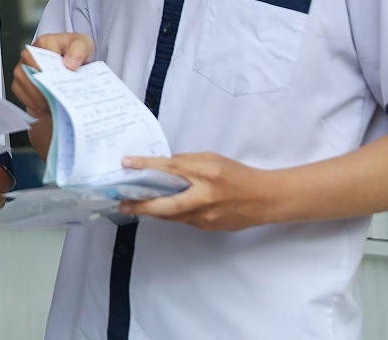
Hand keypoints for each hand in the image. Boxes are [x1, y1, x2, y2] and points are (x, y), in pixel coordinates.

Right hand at [9, 33, 94, 118]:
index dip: (47, 75)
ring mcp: (23, 66)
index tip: (58, 86)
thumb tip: (69, 64)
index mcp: (44, 42)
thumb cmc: (76, 50)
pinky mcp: (21, 79)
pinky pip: (19, 92)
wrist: (75, 56)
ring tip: (50, 108)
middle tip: (55, 102)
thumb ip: (78, 51)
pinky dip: (30, 103)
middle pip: (28, 73)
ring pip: (21, 83)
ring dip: (35, 99)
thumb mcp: (84, 45)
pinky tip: (44, 110)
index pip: (40, 59)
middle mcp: (29, 54)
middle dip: (41, 90)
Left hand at [118, 153, 280, 231]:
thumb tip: (163, 166)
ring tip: (134, 205)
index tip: (126, 163)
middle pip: (166, 205)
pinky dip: (171, 214)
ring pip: (172, 216)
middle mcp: (206, 197)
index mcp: (207, 173)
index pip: (170, 168)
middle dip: (141, 205)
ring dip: (153, 211)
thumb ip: (187, 163)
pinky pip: (183, 220)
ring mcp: (207, 216)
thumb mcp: (212, 159)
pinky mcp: (208, 227)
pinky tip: (161, 209)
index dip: (146, 165)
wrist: (266, 199)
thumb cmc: (239, 175)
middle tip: (121, 202)